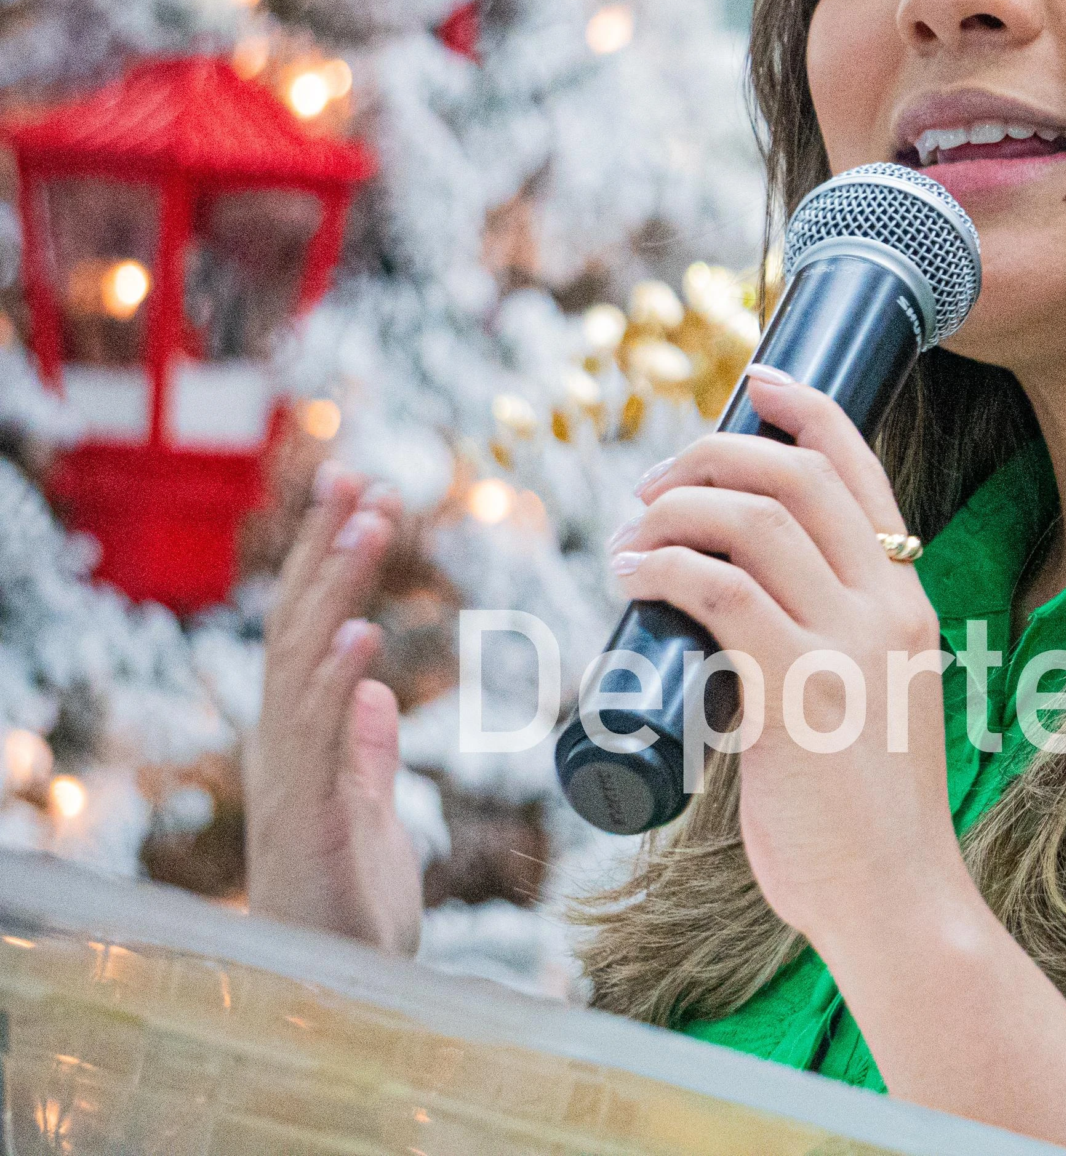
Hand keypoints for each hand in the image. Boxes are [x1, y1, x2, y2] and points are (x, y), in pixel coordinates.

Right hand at [244, 465, 422, 954]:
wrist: (344, 991)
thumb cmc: (351, 906)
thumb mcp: (369, 811)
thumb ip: (366, 753)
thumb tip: (379, 696)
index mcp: (300, 736)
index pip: (312, 626)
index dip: (330, 560)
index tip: (360, 493)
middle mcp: (282, 744)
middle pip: (300, 626)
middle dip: (327, 549)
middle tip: (358, 477)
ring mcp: (289, 778)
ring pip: (304, 664)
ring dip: (336, 591)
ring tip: (367, 526)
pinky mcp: (306, 819)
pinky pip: (317, 740)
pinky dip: (337, 685)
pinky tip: (363, 640)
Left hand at [611, 365, 964, 944]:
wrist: (895, 897)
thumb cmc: (866, 817)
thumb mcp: (867, 705)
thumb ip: (817, 659)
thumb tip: (729, 640)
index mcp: (908, 602)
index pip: (862, 472)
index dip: (805, 409)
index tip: (754, 381)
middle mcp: (889, 607)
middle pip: (799, 476)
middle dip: (714, 453)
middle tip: (653, 482)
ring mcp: (850, 646)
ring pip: (754, 522)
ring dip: (674, 508)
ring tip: (631, 534)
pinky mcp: (800, 693)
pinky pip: (721, 594)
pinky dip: (665, 568)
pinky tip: (630, 576)